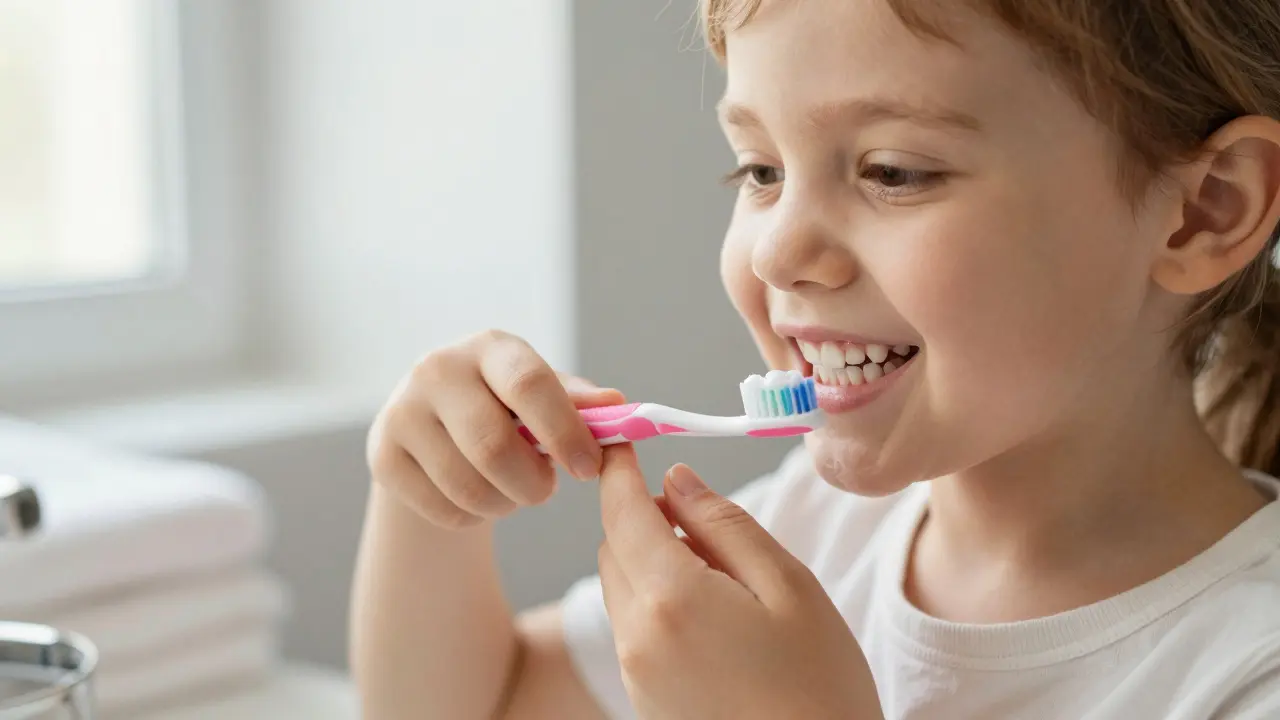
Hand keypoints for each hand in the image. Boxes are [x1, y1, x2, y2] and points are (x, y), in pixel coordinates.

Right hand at [367, 329, 624, 528]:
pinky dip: (473, 517)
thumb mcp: (544, 396)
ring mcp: (402, 412)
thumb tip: (617, 406)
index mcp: (489, 348)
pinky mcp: (383, 455)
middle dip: (533, 483)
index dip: (564, 431)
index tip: (588, 468)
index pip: (528, 384)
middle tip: (546, 489)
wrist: (435, 426)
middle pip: (493, 447)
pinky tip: (477, 496)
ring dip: (505, 503)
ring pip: (469, 487)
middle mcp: (437, 370)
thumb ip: (579, 403)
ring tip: (512, 490)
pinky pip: (444, 509)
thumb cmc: (506, 407)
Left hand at [596, 446, 883, 719]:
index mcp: (672, 598)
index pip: (622, 511)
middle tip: (702, 520)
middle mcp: (637, 636)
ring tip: (721, 580)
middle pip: (613, 548)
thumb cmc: (820, 684)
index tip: (625, 442)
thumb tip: (676, 480)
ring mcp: (635, 674)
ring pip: (620, 588)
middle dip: (641, 518)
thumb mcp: (788, 585)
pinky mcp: (642, 700)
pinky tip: (713, 621)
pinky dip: (656, 604)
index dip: (619, 469)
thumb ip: (725, 524)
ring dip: (649, 563)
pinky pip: (633, 628)